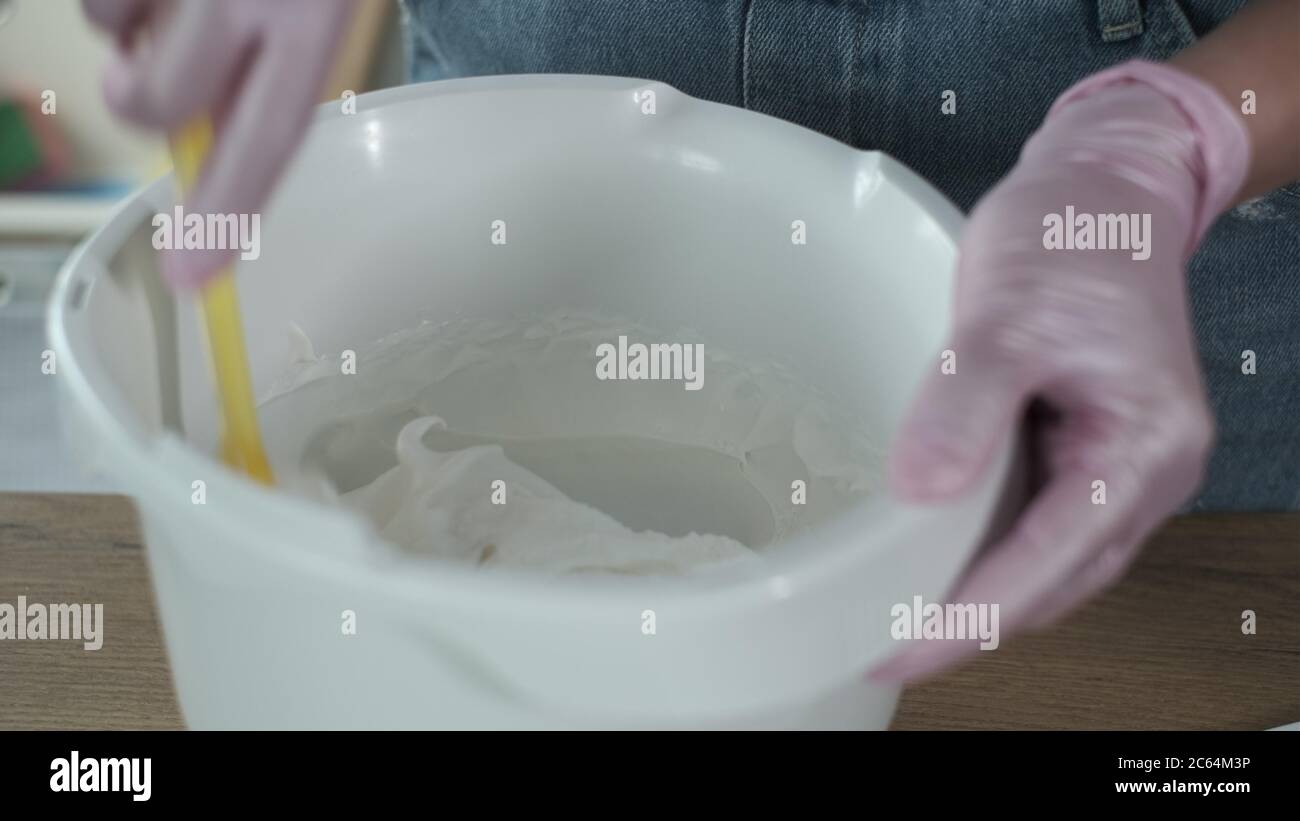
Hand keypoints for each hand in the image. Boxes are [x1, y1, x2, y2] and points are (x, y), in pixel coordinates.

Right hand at [83, 0, 351, 288]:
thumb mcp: (316, 12)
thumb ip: (273, 73)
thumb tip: (216, 145)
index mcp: (312, 21)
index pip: (266, 140)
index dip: (225, 213)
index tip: (190, 277)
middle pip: (161, 102)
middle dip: (142, 107)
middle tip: (145, 88)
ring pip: (112, 39)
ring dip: (130, 38)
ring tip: (177, 3)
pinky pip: (97, 0)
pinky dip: (119, 1)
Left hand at [874, 61, 1248, 681]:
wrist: (1100, 190)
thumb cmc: (1069, 237)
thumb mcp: (1007, 314)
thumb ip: (966, 405)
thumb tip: (921, 494)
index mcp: (1143, 447)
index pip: (1050, 562)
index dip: (970, 616)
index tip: (900, 646)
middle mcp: (1143, 472)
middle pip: (1054, 582)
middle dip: (970, 624)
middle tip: (884, 647)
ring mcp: (1116, 466)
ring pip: (1045, 563)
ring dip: (977, 595)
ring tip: (898, 618)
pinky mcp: (1082, 451)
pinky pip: (1034, 523)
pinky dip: (984, 551)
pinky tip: (930, 558)